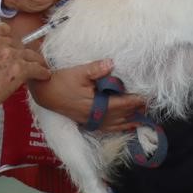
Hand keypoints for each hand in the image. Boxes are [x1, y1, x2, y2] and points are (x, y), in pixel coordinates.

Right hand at [0, 22, 51, 111]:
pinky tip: (44, 75)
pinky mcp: (19, 68)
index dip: (10, 39)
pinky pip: (37, 68)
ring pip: (30, 54)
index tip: (13, 46)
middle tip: (23, 61)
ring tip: (39, 66)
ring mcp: (10, 53)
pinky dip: (42, 72)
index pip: (5, 30)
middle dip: (20, 53)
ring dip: (34, 61)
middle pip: (18, 43)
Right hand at [27, 59, 144, 129]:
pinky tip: (125, 126)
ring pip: (115, 124)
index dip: (134, 102)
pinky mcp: (86, 122)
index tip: (146, 98)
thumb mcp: (77, 72)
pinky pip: (106, 128)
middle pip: (120, 115)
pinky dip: (118, 128)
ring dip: (129, 121)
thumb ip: (95, 69)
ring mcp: (89, 120)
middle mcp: (93, 115)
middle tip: (148, 106)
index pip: (119, 104)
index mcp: (93, 104)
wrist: (44, 92)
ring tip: (142, 119)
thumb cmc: (60, 81)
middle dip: (135, 111)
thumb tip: (111, 64)